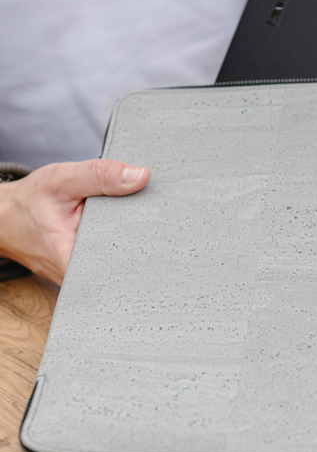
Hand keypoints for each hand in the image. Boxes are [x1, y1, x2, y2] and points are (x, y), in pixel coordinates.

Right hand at [0, 159, 150, 284]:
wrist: (7, 217)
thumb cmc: (31, 201)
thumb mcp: (63, 180)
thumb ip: (101, 176)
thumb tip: (141, 176)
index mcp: (71, 260)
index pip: (118, 268)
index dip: (145, 255)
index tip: (164, 239)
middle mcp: (78, 276)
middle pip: (125, 267)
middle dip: (147, 247)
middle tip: (166, 228)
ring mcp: (83, 276)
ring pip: (120, 265)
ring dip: (136, 245)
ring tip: (155, 229)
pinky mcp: (87, 269)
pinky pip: (113, 260)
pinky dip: (125, 244)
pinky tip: (137, 232)